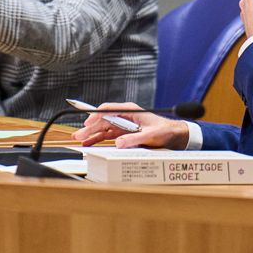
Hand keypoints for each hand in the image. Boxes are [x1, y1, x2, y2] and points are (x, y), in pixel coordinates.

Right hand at [71, 102, 189, 149]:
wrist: (174, 136)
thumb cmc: (164, 130)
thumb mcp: (150, 135)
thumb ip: (134, 139)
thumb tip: (119, 143)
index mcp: (130, 110)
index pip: (108, 109)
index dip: (96, 115)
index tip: (88, 122)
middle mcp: (124, 115)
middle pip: (103, 120)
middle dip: (90, 127)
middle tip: (79, 135)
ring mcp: (123, 124)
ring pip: (103, 128)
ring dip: (92, 134)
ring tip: (80, 140)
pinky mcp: (124, 132)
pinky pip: (108, 135)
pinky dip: (99, 139)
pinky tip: (90, 143)